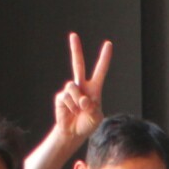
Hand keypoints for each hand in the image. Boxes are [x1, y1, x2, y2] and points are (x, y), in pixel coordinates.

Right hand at [51, 33, 112, 150]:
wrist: (73, 133)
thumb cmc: (87, 124)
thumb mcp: (96, 117)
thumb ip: (92, 108)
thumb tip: (82, 100)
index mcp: (94, 89)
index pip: (100, 71)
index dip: (104, 58)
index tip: (108, 44)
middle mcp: (81, 86)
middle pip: (77, 64)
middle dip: (75, 49)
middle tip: (73, 35)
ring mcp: (70, 91)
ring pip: (73, 87)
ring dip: (77, 101)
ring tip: (78, 111)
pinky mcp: (60, 97)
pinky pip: (66, 98)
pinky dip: (70, 107)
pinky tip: (70, 112)